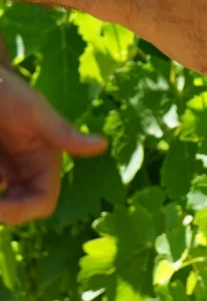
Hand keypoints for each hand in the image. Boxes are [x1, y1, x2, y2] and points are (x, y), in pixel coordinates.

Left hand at [0, 64, 107, 223]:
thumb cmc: (8, 89)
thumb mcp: (33, 111)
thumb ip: (65, 132)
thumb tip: (103, 145)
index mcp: (45, 161)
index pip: (42, 202)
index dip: (20, 211)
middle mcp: (27, 170)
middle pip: (18, 208)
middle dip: (3, 208)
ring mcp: (7, 170)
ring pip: (5, 201)